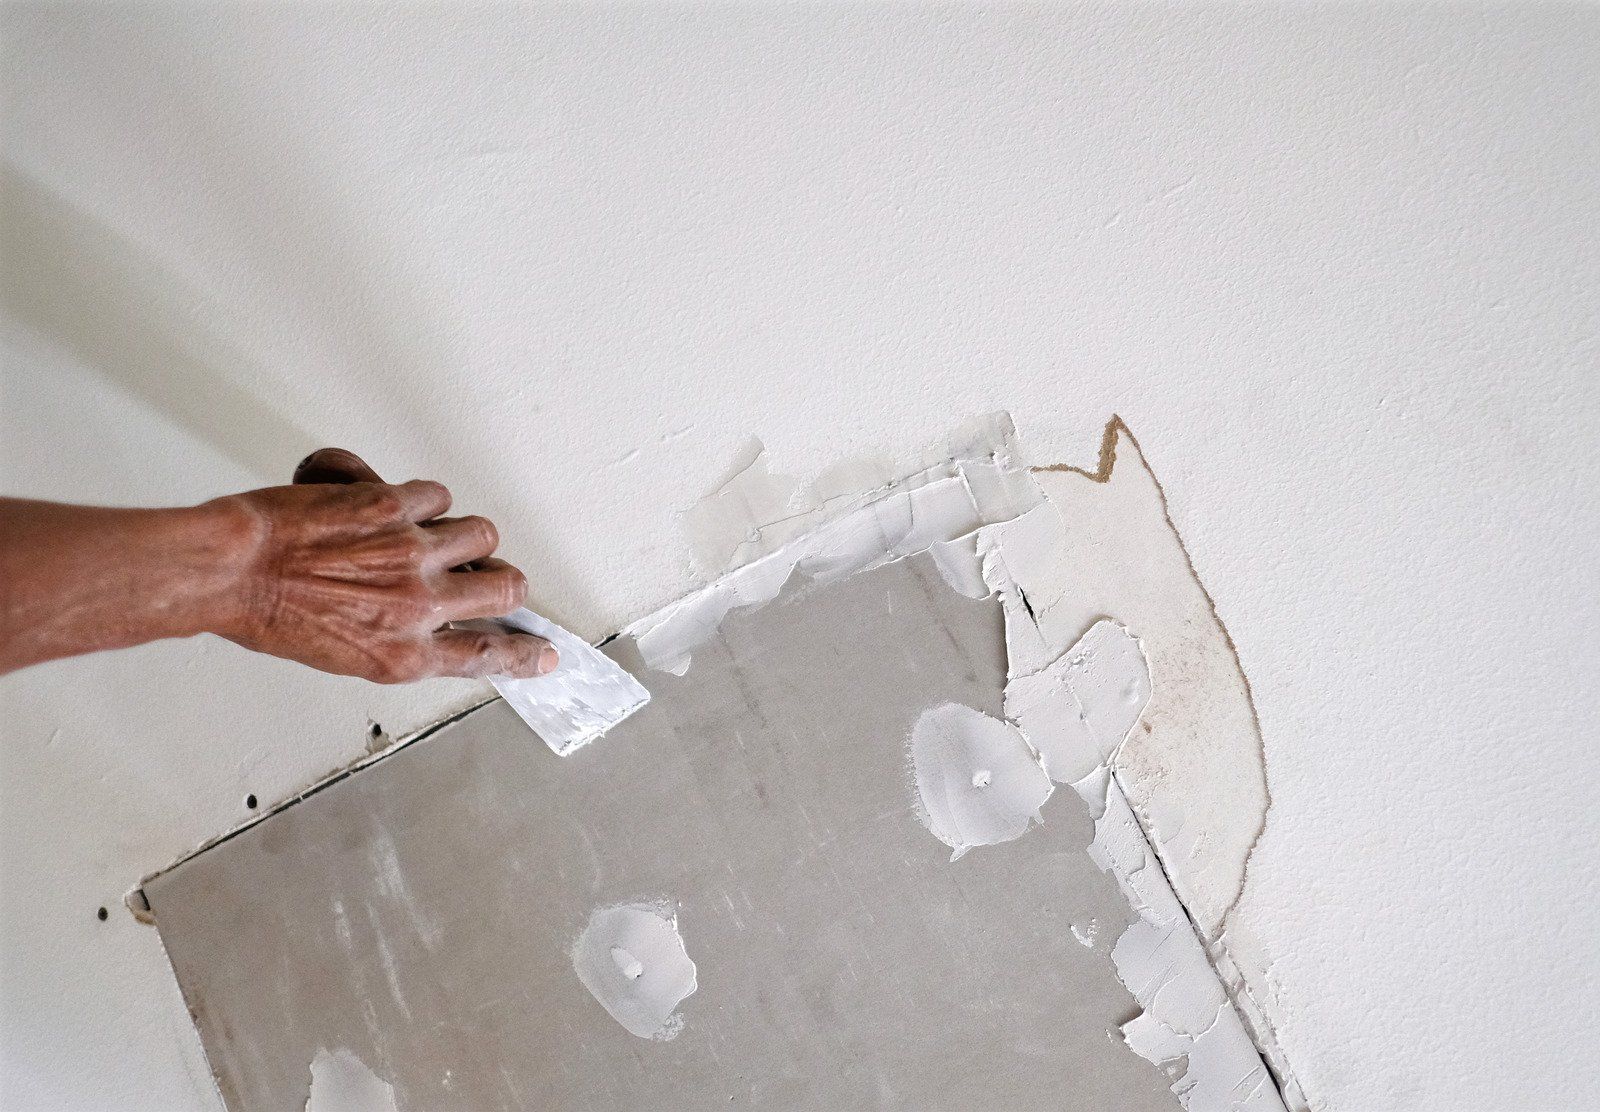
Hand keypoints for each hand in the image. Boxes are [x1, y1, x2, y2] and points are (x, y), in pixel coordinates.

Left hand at [213, 448, 555, 682]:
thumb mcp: (343, 654)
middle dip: (501, 577)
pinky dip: (418, 497)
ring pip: (479, 532)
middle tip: (486, 570)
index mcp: (403, 654)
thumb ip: (398, 640)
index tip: (543, 651)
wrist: (227, 572)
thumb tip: (433, 623)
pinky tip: (389, 502)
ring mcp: (409, 553)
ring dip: (462, 531)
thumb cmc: (266, 614)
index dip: (522, 652)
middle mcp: (416, 606)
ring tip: (432, 530)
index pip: (486, 655)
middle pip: (503, 586)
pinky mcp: (392, 506)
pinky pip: (434, 494)